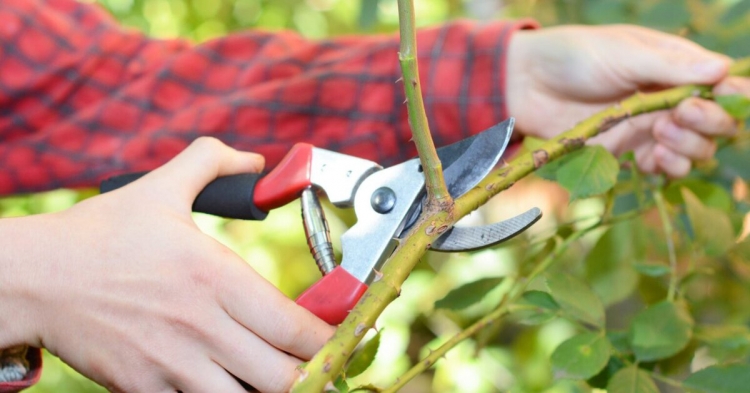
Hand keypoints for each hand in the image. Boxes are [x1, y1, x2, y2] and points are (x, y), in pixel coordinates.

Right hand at [0, 138, 333, 391]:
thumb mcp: (161, 188)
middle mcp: (201, 325)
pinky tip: (227, 381)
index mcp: (216, 277)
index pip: (294, 326)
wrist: (34, 278)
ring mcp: (172, 364)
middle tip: (315, 365)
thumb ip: (212, 162)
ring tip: (275, 376)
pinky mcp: (145, 388)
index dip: (328, 340)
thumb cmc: (100, 235)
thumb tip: (257, 161)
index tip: (340, 338)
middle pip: (282, 376)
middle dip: (309, 376)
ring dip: (267, 391)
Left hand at [507, 24, 749, 177]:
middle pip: (716, 122)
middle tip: (681, 114)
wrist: (526, 84)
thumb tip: (724, 68)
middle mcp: (669, 97)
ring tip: (658, 133)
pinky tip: (651, 159)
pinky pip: (662, 166)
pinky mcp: (627, 150)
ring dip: (689, 147)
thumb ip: (669, 66)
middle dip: (710, 122)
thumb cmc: (574, 56)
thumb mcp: (624, 53)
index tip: (720, 98)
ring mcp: (649, 126)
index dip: (731, 96)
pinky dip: (666, 167)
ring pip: (694, 149)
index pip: (724, 84)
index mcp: (675, 65)